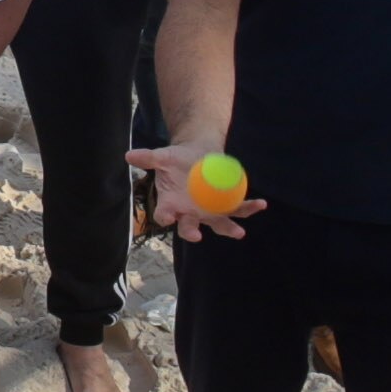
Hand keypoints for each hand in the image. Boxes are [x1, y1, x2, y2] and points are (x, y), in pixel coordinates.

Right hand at [126, 143, 264, 243]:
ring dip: (230, 229)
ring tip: (239, 233)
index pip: (164, 215)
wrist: (197, 155)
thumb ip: (148, 158)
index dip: (165, 217)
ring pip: (219, 224)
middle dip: (192, 233)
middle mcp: (190, 214)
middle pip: (190, 227)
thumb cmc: (177, 160)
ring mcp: (209, 212)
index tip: (167, 217)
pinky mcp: (226, 205)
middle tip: (197, 236)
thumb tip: (129, 155)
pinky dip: (250, 208)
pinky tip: (261, 204)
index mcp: (171, 205)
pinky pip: (239, 209)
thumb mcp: (163, 157)